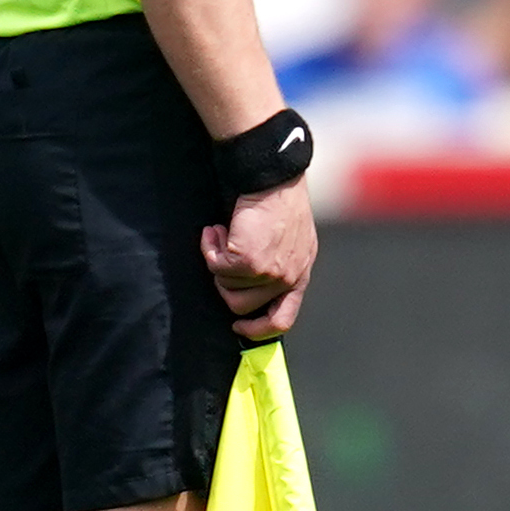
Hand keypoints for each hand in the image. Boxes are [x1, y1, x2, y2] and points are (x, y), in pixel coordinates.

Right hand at [203, 179, 316, 339]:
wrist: (275, 181)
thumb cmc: (279, 203)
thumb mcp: (290, 241)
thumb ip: (278, 265)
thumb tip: (248, 287)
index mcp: (300, 274)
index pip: (282, 319)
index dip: (257, 329)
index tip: (238, 326)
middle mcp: (287, 278)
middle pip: (241, 306)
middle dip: (223, 283)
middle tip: (222, 257)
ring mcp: (268, 273)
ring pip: (225, 285)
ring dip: (217, 259)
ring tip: (223, 234)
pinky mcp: (248, 262)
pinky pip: (215, 266)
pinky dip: (210, 247)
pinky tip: (216, 230)